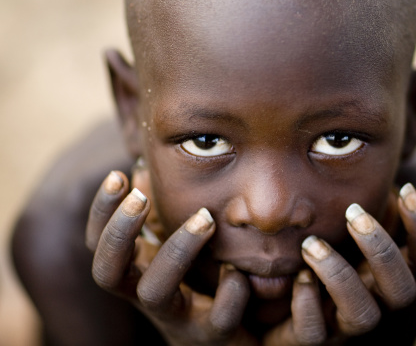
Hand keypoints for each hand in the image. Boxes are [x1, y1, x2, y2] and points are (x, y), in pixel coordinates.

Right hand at [85, 170, 256, 345]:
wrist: (221, 339)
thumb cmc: (196, 283)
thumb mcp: (174, 248)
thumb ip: (162, 216)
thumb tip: (146, 165)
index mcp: (137, 271)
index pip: (99, 244)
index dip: (101, 212)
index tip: (118, 174)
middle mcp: (146, 295)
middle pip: (107, 273)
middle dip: (120, 233)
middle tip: (142, 198)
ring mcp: (177, 319)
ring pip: (156, 291)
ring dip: (177, 250)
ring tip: (206, 217)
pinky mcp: (211, 336)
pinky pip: (217, 319)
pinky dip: (229, 291)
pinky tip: (238, 270)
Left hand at [263, 183, 415, 344]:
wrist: (268, 304)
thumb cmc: (309, 256)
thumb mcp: (333, 229)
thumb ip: (350, 208)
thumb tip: (357, 159)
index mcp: (383, 276)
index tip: (404, 188)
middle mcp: (371, 302)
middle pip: (404, 290)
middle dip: (381, 248)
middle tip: (352, 212)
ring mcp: (341, 325)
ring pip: (363, 315)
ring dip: (339, 274)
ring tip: (311, 244)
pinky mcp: (309, 338)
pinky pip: (315, 332)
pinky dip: (307, 302)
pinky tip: (297, 276)